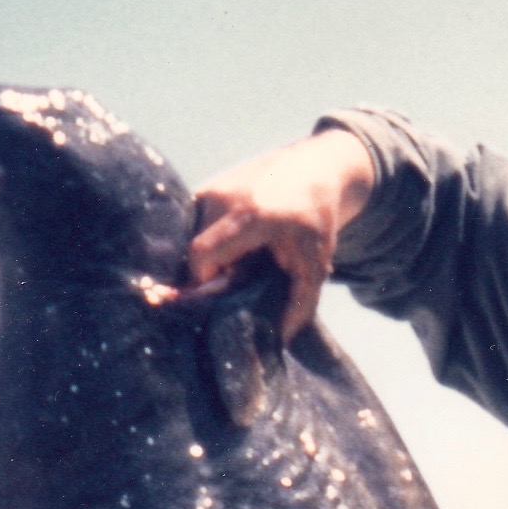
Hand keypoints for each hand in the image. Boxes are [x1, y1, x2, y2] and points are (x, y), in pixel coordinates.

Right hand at [187, 128, 374, 340]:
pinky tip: (234, 245)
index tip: (215, 298)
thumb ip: (300, 304)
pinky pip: (194, 225)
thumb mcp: (316, 263)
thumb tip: (280, 340)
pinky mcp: (205, 187)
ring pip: (191, 238)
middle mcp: (223, 196)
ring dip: (210, 258)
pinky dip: (209, 242)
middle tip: (237, 280)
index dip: (201, 283)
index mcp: (250, 215)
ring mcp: (211, 187)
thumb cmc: (315, 220)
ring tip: (240, 259)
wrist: (315, 168)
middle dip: (210, 274)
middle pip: (195, 251)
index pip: (203, 254)